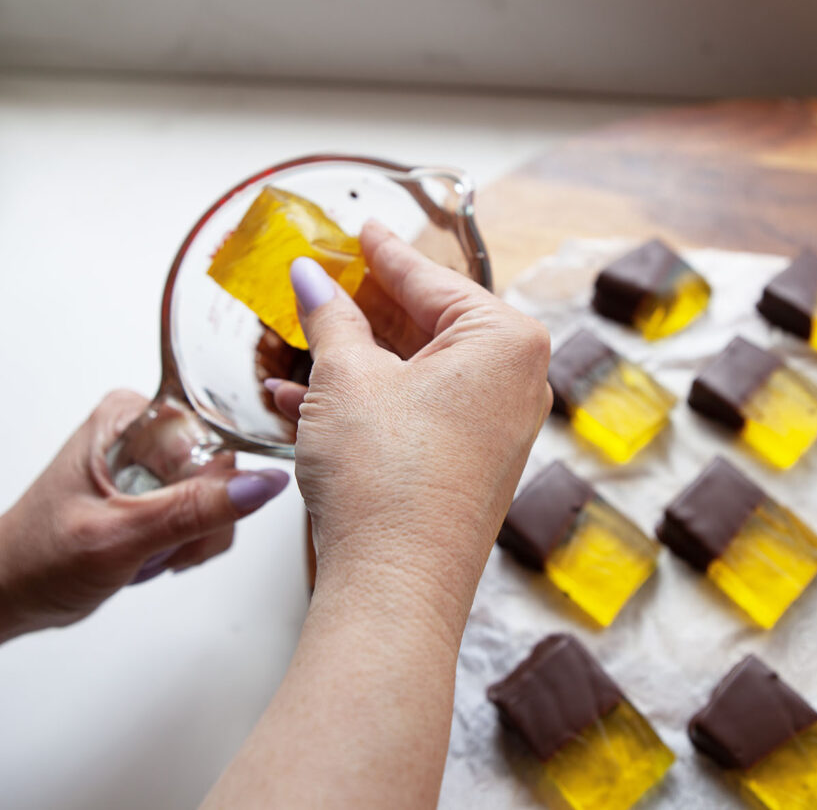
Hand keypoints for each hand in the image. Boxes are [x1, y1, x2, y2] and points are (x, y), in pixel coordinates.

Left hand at [0, 390, 288, 640]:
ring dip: (200, 535)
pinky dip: (195, 540)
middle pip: (223, 466)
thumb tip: (263, 484)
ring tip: (154, 552)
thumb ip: (196, 510)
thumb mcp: (121, 536)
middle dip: (206, 517)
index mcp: (130, 417)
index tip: (185, 520)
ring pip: (224, 491)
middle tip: (164, 543)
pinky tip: (161, 552)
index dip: (213, 485)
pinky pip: (212, 507)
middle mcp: (145, 430)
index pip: (215, 434)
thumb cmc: (40, 559)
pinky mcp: (161, 487)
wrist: (12, 592)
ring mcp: (154, 459)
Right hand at [203, 222, 550, 808]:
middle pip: (428, 325)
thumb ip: (330, 317)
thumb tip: (312, 278)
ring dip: (353, 362)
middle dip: (363, 311)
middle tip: (324, 284)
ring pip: (417, 373)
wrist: (396, 587)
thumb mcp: (346, 379)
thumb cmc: (386, 479)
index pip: (431, 279)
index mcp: (505, 341)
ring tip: (296, 345)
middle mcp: (517, 382)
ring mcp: (499, 428)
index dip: (384, 253)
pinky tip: (305, 401)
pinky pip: (419, 413)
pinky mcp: (473, 465)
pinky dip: (369, 403)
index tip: (363, 231)